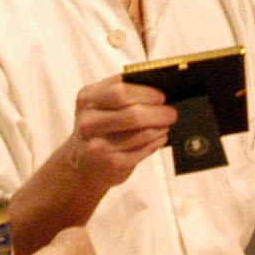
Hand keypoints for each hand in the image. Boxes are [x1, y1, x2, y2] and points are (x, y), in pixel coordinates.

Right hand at [64, 77, 176, 194]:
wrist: (83, 165)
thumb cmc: (99, 129)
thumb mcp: (100, 107)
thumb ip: (122, 95)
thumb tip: (160, 88)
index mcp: (86, 99)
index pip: (120, 90)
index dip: (146, 92)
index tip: (162, 95)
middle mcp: (88, 122)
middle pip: (132, 112)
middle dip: (157, 112)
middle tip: (172, 112)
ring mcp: (98, 145)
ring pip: (141, 133)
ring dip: (160, 127)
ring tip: (167, 124)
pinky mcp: (111, 163)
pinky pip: (143, 150)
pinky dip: (156, 142)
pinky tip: (160, 138)